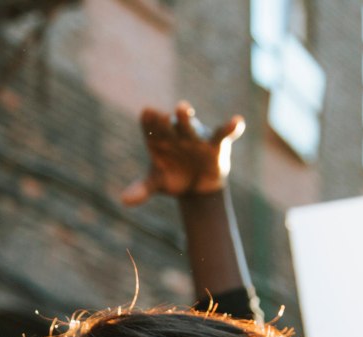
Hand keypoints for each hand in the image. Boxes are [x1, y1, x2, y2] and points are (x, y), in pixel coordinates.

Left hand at [121, 101, 244, 204]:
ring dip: (186, 118)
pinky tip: (238, 122)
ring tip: (183, 108)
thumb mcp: (156, 183)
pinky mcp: (215, 144)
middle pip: (169, 124)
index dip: (149, 121)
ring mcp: (195, 137)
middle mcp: (176, 133)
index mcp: (158, 139)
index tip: (147, 114)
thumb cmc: (172, 178)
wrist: (196, 187)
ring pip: (190, 126)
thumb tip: (124, 201)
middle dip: (165, 119)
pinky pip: (223, 134)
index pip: (150, 126)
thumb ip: (142, 188)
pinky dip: (230, 128)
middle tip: (161, 114)